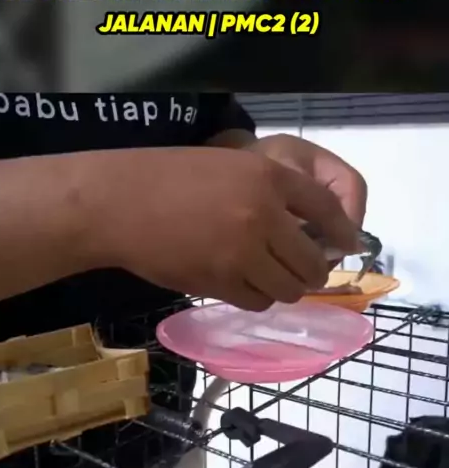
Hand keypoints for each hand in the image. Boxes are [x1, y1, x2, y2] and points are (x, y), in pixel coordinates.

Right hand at [91, 146, 360, 310]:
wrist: (119, 204)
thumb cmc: (169, 178)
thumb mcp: (228, 166)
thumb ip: (269, 192)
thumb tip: (305, 228)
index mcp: (268, 177)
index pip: (328, 210)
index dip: (343, 233)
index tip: (348, 245)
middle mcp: (263, 214)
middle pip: (313, 262)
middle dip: (313, 271)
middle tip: (303, 271)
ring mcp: (242, 252)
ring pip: (287, 288)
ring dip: (284, 287)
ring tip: (269, 278)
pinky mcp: (220, 282)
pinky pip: (257, 301)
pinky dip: (255, 297)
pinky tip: (242, 284)